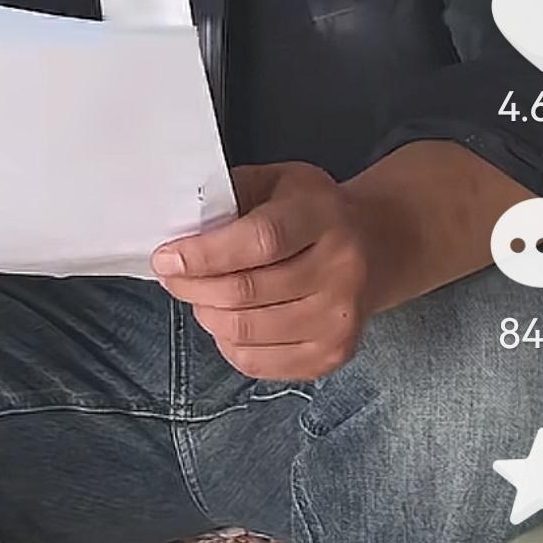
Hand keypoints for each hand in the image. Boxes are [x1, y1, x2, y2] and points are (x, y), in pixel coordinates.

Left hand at [151, 162, 370, 380]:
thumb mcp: (277, 181)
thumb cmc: (311, 211)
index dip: (205, 254)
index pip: (259, 241)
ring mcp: (340, 319)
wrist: (376, 246)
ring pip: (245, 331)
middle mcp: (341, 270)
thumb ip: (231, 196)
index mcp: (325, 218)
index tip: (165, 258)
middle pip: (246, 292)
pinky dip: (228, 343)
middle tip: (172, 276)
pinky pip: (257, 362)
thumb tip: (179, 230)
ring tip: (201, 295)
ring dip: (207, 314)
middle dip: (193, 286)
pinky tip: (228, 320)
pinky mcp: (332, 354)